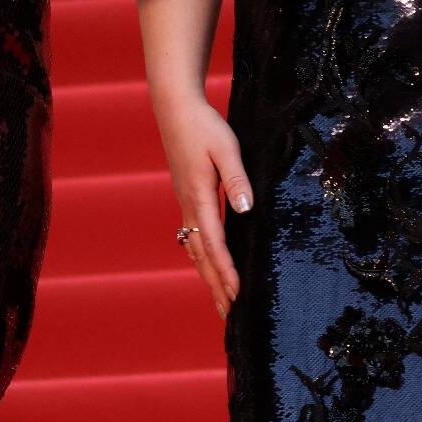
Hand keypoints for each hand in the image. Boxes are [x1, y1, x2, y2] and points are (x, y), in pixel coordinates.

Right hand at [153, 91, 252, 315]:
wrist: (175, 107)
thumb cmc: (204, 125)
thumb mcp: (226, 148)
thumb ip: (237, 179)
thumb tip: (245, 210)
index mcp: (199, 195)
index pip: (215, 243)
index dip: (226, 271)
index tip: (238, 295)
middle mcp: (189, 204)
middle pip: (202, 254)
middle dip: (215, 284)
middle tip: (228, 314)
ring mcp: (185, 200)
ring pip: (195, 246)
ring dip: (207, 274)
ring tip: (219, 298)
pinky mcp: (186, 194)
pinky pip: (193, 234)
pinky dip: (200, 255)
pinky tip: (204, 262)